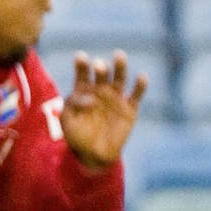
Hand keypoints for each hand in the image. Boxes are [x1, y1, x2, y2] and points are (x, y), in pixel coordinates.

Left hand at [61, 50, 147, 168]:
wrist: (94, 154)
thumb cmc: (77, 135)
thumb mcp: (67, 119)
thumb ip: (74, 105)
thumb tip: (91, 98)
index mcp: (83, 90)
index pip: (83, 73)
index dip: (82, 65)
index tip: (81, 57)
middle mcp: (100, 90)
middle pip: (102, 74)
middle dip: (101, 69)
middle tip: (100, 65)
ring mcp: (116, 99)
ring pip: (119, 79)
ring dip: (120, 67)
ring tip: (120, 56)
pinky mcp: (130, 109)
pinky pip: (136, 95)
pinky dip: (140, 86)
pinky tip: (142, 77)